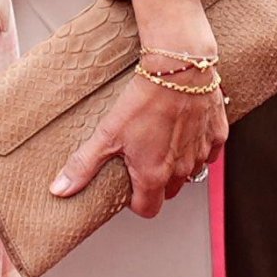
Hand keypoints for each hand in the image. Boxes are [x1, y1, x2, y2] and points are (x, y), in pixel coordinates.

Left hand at [50, 56, 227, 217]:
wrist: (178, 66)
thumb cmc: (144, 98)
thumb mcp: (107, 132)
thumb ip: (83, 165)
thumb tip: (59, 189)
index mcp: (154, 175)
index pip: (147, 210)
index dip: (135, 200)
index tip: (129, 181)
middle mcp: (181, 170)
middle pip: (169, 191)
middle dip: (157, 180)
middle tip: (143, 153)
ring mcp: (202, 152)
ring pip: (190, 170)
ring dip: (178, 160)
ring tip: (162, 135)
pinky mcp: (217, 133)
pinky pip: (209, 149)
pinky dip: (198, 142)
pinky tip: (184, 125)